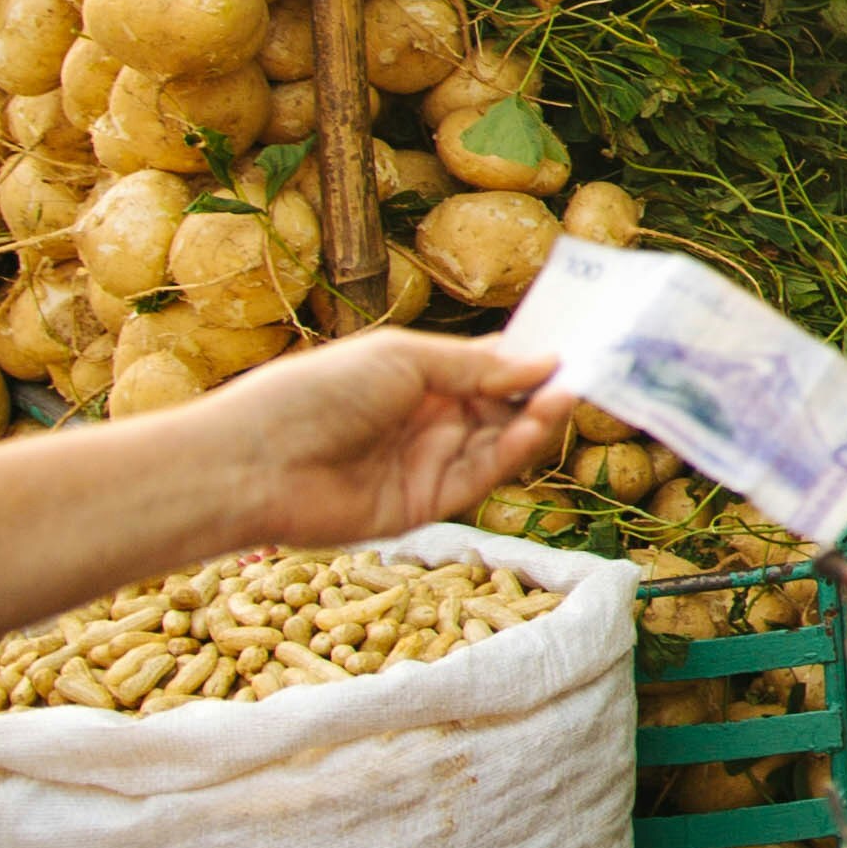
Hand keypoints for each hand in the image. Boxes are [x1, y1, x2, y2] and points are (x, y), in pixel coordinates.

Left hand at [186, 329, 573, 549]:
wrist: (255, 464)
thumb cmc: (315, 394)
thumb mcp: (403, 359)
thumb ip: (477, 365)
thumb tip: (546, 361)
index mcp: (417, 377)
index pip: (488, 366)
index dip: (530, 357)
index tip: (577, 343)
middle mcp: (428, 418)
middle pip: (503, 404)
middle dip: (543, 388)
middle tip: (591, 371)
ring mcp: (428, 461)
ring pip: (501, 440)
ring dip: (537, 418)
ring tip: (567, 395)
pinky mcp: (427, 503)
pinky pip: (483, 475)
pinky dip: (514, 451)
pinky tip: (535, 424)